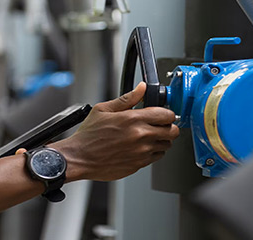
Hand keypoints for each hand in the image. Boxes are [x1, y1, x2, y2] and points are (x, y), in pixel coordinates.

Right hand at [48, 82, 179, 181]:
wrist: (80, 158)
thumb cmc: (89, 136)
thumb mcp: (103, 110)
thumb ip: (127, 98)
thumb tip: (141, 89)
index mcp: (133, 119)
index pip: (166, 114)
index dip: (166, 113)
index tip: (161, 113)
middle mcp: (141, 136)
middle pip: (172, 131)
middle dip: (167, 126)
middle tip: (158, 125)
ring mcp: (142, 151)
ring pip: (167, 145)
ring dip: (161, 139)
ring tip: (147, 136)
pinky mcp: (140, 164)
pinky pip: (157, 157)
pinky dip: (153, 151)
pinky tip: (141, 146)